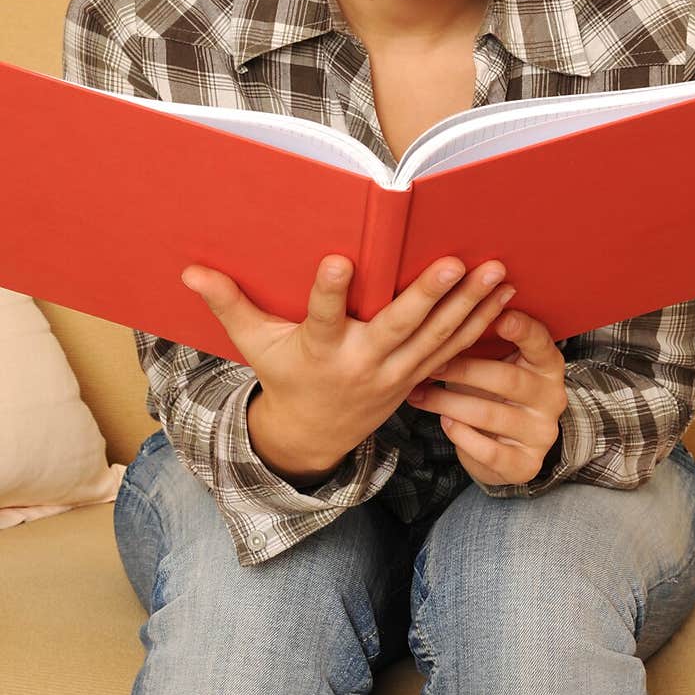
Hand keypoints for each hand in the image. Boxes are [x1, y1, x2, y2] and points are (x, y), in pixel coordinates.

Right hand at [179, 254, 516, 476]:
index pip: (323, 318)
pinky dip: (482, 324)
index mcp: (320, 351)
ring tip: (497, 271)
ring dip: (471, 305)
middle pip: (398, 329)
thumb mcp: (255, 345)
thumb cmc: (284, 376)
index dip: (330, 292)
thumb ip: (229, 303)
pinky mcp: (418, 376)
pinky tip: (506, 296)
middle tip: (454, 262)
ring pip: (438, 338)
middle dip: (428, 296)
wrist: (316, 435)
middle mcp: (362, 364)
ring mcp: (396, 374)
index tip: (339, 259)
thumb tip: (188, 268)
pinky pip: (455, 350)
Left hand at [406, 310, 567, 485]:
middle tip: (431, 365)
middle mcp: (552, 397)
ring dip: (450, 403)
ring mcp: (541, 432)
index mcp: (547, 364)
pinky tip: (443, 422)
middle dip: (465, 371)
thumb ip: (482, 335)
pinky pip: (490, 450)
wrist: (507, 443)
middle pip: (508, 379)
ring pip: (492, 415)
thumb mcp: (495, 360)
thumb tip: (444, 299)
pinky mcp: (525, 464)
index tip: (500, 317)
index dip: (522, 330)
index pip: (540, 342)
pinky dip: (462, 436)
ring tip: (420, 393)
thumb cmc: (491, 387)